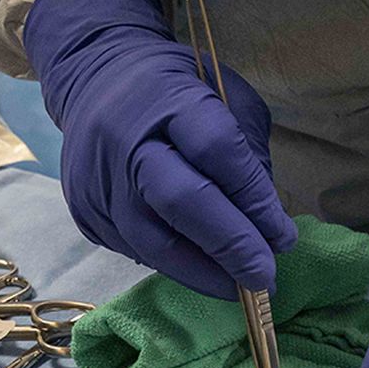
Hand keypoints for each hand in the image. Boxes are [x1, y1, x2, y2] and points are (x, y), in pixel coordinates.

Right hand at [25, 0, 295, 296]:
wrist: (93, 79)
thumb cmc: (174, 89)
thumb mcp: (224, 96)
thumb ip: (246, 154)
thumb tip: (266, 226)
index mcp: (168, 98)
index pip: (217, 151)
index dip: (254, 199)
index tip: (283, 236)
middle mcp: (125, 138)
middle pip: (181, 202)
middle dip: (230, 246)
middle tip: (264, 278)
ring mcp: (98, 179)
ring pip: (153, 243)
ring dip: (203, 273)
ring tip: (239, 287)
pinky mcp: (85, 211)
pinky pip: (135, 249)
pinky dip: (174, 264)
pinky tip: (200, 268)